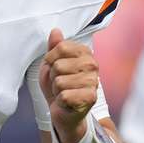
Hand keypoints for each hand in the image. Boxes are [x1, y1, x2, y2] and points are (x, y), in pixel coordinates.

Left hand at [38, 28, 99, 142]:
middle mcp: (92, 65)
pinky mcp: (90, 98)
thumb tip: (55, 31)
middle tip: (59, 84)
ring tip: (63, 92)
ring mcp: (93, 81)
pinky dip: (60, 101)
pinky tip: (66, 102)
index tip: (54, 68)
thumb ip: (54, 47)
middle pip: (58, 65)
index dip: (50, 60)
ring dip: (56, 89)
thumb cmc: (58, 85)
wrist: (63, 111)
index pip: (60, 47)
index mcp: (84, 53)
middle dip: (53, 77)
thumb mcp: (51, 64)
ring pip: (59, 81)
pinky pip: (63, 95)